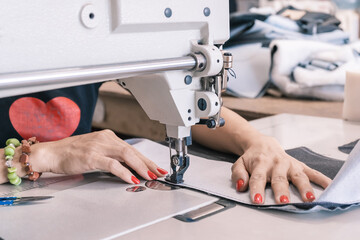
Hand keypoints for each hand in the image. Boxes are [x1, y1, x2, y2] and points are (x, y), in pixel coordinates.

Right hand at [25, 130, 167, 183]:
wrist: (52, 153)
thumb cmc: (72, 153)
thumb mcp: (95, 150)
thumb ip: (111, 155)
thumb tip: (128, 166)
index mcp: (108, 137)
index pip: (131, 148)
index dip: (145, 159)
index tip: (155, 167)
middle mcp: (105, 139)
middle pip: (132, 151)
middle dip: (148, 163)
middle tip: (159, 172)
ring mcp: (98, 146)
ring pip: (126, 155)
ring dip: (140, 166)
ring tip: (149, 176)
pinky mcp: (91, 156)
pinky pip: (112, 164)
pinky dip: (124, 171)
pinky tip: (131, 178)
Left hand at [231, 135, 330, 203]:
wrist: (263, 144)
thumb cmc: (252, 158)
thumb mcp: (240, 163)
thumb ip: (238, 174)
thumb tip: (241, 186)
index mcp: (260, 163)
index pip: (258, 178)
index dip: (257, 189)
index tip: (257, 200)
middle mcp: (277, 163)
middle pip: (279, 178)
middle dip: (281, 190)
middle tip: (283, 201)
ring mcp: (290, 164)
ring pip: (298, 176)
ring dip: (304, 187)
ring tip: (309, 198)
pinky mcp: (300, 165)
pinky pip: (312, 172)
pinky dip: (321, 179)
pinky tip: (329, 186)